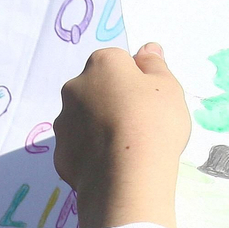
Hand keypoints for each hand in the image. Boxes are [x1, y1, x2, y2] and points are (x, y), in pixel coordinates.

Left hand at [53, 42, 189, 227]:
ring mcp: (63, 123)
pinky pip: (78, 149)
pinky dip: (91, 155)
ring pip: (84, 120)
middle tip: (138, 125)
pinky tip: (110, 166)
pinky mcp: (60, 155)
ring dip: (99, 128)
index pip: (118, 62)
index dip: (135, 81)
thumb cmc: (153, 123)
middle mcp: (74, 88)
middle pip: (96, 89)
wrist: (127, 177)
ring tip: (125, 149)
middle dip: (112, 102)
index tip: (148, 101)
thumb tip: (147, 49)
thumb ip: (155, 65)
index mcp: (101, 65)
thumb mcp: (168, 88)